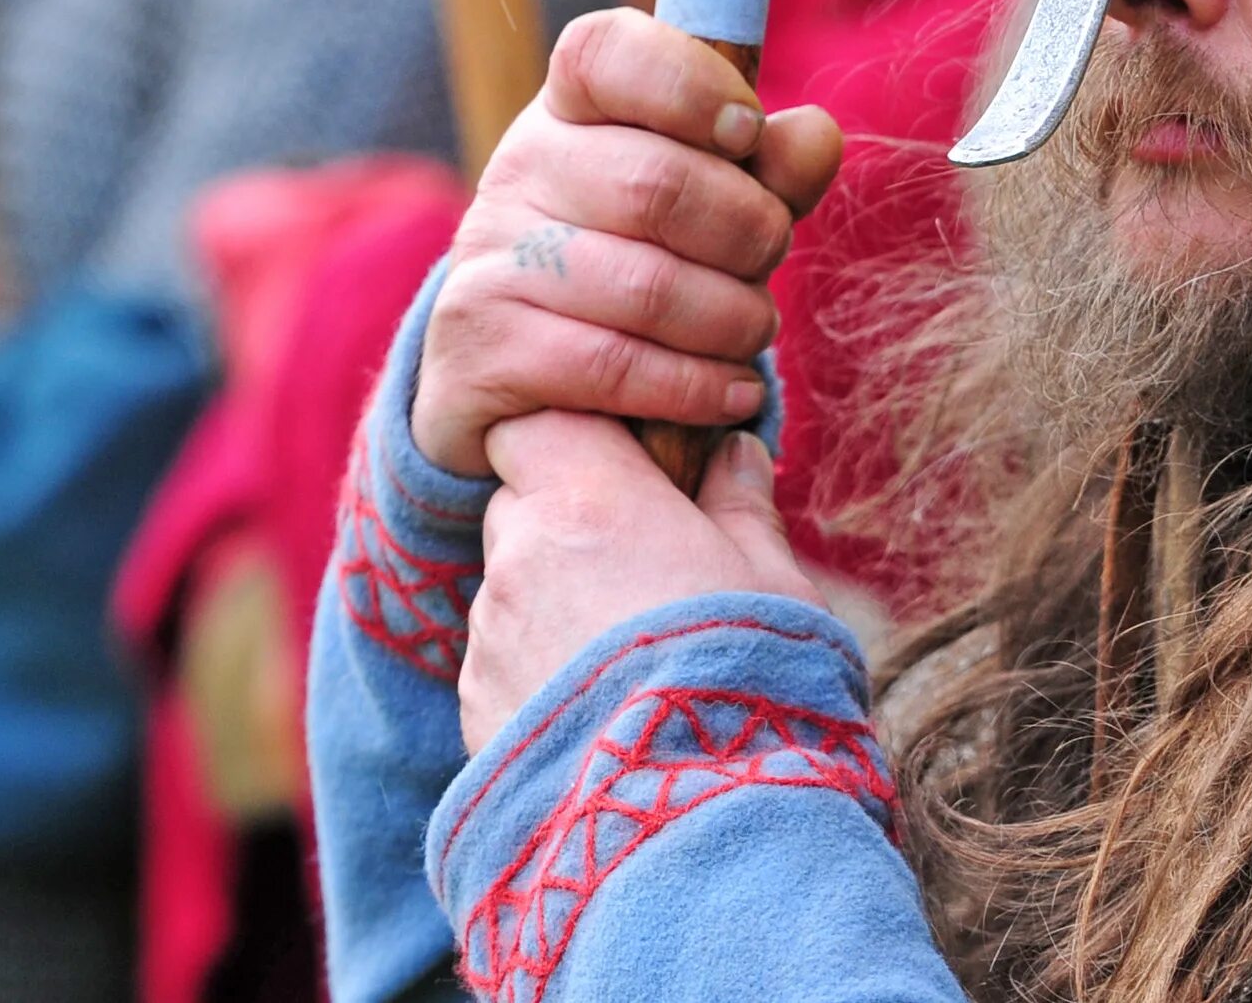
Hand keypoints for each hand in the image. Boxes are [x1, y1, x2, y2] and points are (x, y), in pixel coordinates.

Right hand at [413, 10, 841, 477]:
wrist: (523, 380)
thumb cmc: (638, 262)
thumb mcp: (707, 203)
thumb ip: (766, 169)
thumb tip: (815, 135)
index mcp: (569, 109)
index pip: (606, 53)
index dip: (690, 84)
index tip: (747, 132)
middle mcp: (517, 171)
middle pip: (656, 184)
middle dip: (748, 232)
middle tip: (769, 260)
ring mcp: (490, 260)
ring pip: (647, 287)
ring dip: (733, 320)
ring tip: (752, 331)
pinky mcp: (485, 349)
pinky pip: (617, 366)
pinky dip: (697, 385)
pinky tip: (733, 390)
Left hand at [462, 412, 821, 749]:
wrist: (699, 827)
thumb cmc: (753, 684)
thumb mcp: (775, 582)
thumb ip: (742, 508)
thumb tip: (735, 454)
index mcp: (590, 501)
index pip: (536, 425)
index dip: (575, 440)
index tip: (626, 470)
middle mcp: (520, 559)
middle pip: (519, 504)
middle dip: (567, 520)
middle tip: (642, 567)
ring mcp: (489, 640)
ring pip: (509, 590)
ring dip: (555, 603)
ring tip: (633, 661)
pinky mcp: (477, 713)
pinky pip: (501, 667)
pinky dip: (540, 674)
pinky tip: (605, 715)